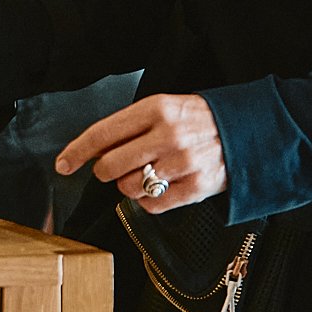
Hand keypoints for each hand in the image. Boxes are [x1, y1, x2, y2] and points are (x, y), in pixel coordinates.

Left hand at [56, 92, 225, 213]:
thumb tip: (95, 151)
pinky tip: (161, 186)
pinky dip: (149, 201)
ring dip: (129, 186)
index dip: (77, 151)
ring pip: (129, 188)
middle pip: (110, 166)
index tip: (63, 164)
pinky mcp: (197, 187)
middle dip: (105, 172)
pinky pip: (153, 205)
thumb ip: (131, 126)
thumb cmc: (198, 120)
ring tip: (148, 173)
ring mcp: (183, 162)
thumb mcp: (165, 106)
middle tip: (115, 168)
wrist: (248, 131)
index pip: (103, 133)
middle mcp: (168, 134)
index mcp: (156, 109)